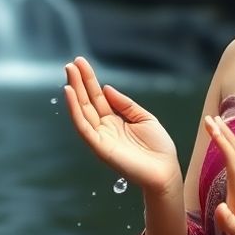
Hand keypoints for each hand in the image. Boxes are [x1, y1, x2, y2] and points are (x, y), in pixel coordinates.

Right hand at [63, 56, 179, 195]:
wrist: (165, 171)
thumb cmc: (158, 147)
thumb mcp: (143, 117)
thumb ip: (125, 104)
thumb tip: (106, 88)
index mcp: (114, 120)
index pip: (97, 97)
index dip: (89, 80)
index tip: (81, 63)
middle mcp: (103, 127)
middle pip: (87, 101)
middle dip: (79, 82)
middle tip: (71, 63)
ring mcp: (100, 137)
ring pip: (82, 111)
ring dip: (74, 91)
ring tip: (69, 72)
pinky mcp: (99, 147)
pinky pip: (83, 126)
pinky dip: (74, 110)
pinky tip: (70, 93)